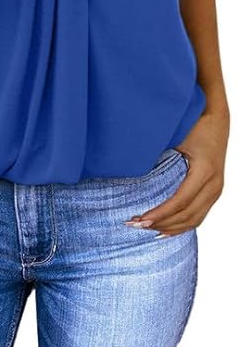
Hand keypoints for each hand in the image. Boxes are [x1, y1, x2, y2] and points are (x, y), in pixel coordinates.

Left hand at [125, 110, 228, 236]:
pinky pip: (198, 215)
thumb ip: (157, 152)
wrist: (216, 116)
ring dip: (169, 227)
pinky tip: (164, 230)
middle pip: (187, 215)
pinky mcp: (213, 191)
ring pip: (194, 220)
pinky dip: (181, 225)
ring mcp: (216, 189)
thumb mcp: (176, 136)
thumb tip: (130, 166)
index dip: (160, 213)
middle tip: (135, 225)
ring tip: (145, 228)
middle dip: (160, 223)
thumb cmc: (195, 122)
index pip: (180, 201)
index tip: (140, 219)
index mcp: (204, 171)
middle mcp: (214, 185)